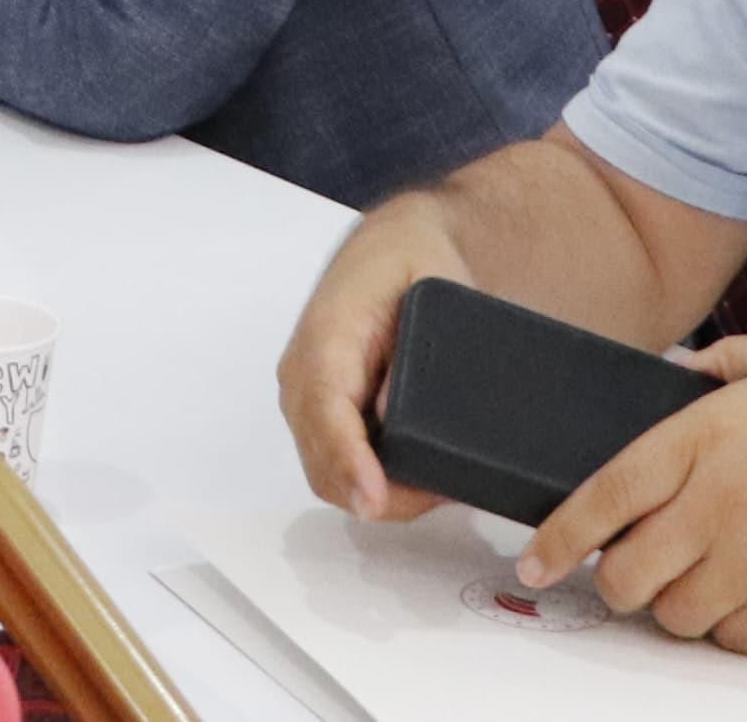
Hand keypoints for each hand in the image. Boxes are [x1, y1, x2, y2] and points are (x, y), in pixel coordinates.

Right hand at [277, 200, 465, 523]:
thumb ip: (412, 349)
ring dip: (378, 493)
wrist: (392, 248)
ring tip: (441, 486)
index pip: (325, 408)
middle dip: (378, 493)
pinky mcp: (320, 412)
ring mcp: (306, 396)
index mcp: (327, 333)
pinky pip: (335, 464)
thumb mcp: (432, 286)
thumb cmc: (414, 260)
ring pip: (328, 473)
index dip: (349, 459)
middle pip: (323, 459)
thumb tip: (391, 416)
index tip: (375, 497)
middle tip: (444, 493)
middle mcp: (302, 371)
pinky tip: (421, 478)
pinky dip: (373, 482)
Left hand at [522, 332, 746, 650]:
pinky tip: (742, 589)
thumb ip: (706, 369)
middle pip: (628, 576)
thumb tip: (663, 379)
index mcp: (705, 438)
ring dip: (671, 601)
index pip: (605, 498)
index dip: (560, 537)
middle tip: (626, 564)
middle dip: (615, 578)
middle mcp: (722, 506)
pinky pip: (732, 639)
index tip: (536, 561)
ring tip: (693, 572)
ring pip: (675, 616)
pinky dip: (727, 625)